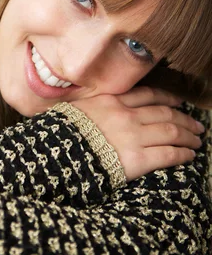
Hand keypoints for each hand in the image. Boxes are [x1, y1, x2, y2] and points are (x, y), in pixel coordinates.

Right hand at [71, 87, 203, 181]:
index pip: (148, 95)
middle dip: (184, 118)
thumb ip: (98, 104)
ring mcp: (134, 137)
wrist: (58, 152)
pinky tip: (190, 155)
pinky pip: (168, 154)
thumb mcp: (79, 107)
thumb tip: (104, 105)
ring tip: (198, 140)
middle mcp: (127, 115)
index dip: (168, 97)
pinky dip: (182, 154)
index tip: (178, 101)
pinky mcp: (138, 160)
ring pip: (171, 131)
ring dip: (188, 135)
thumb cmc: (64, 131)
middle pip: (165, 112)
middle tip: (197, 124)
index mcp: (113, 101)